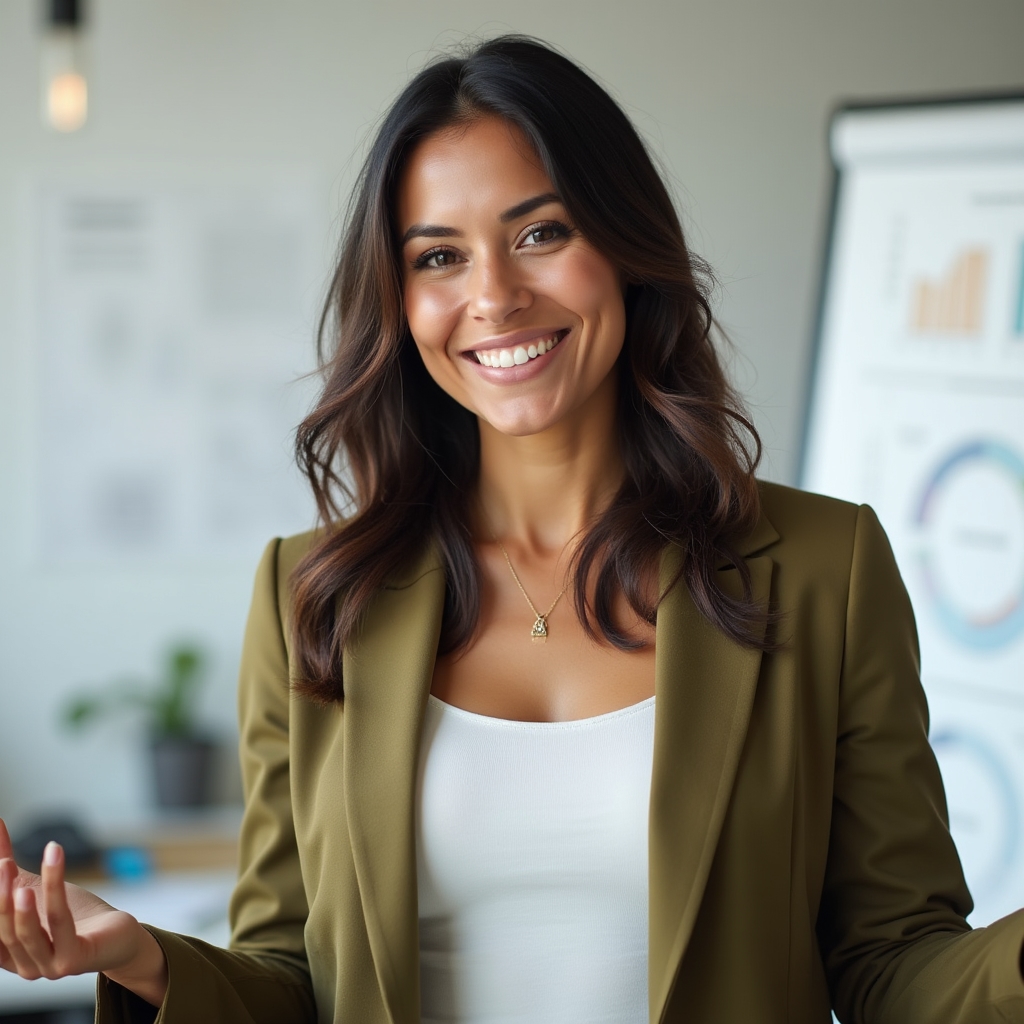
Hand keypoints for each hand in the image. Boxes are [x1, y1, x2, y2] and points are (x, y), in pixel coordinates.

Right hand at [0, 818, 167, 1006]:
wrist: (121, 935)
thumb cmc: (78, 915)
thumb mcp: (41, 888)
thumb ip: (15, 869)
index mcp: (13, 955)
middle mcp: (26, 968)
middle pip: (4, 933)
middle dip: (0, 896)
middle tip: (3, 863)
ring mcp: (49, 968)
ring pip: (28, 932)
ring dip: (19, 899)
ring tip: (12, 868)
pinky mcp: (74, 960)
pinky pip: (61, 921)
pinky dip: (55, 888)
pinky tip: (54, 860)